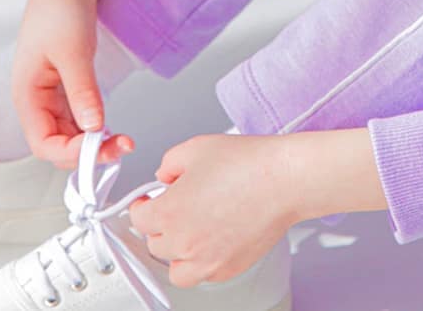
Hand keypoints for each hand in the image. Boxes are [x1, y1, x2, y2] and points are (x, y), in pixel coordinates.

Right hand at [11, 0, 133, 168]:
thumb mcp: (72, 51)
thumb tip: (93, 126)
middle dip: (88, 152)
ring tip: (122, 140)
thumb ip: (82, 91)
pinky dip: (95, 126)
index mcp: (28, 96)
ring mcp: (53, 96)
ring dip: (94, 142)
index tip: (100, 147)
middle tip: (122, 146)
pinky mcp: (68, 88)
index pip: (44, 144)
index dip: (71, 153)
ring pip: (71, 134)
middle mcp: (38, 102)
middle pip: (58, 144)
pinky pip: (79, 119)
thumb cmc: (59, 10)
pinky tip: (112, 127)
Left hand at [127, 134, 303, 288]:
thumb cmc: (247, 162)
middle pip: (155, 242)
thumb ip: (168, 164)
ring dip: (177, 251)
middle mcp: (183, 242)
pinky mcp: (228, 269)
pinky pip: (203, 274)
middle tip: (178, 207)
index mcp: (169, 212)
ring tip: (192, 231)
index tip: (147, 201)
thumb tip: (164, 178)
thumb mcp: (196, 148)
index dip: (142, 205)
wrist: (284, 180)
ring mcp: (205, 261)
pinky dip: (202, 261)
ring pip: (176, 268)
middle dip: (162, 224)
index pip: (138, 219)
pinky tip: (213, 239)